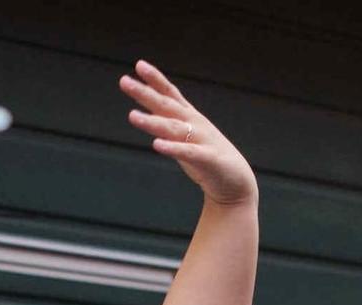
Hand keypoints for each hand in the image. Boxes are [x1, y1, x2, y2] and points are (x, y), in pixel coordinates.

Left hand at [121, 60, 256, 207]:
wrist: (237, 182)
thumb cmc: (207, 159)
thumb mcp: (185, 137)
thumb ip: (168, 123)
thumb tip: (145, 111)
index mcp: (190, 117)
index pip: (170, 94)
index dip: (155, 79)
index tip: (139, 65)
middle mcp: (195, 124)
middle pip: (166, 106)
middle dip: (145, 93)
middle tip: (124, 81)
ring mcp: (202, 140)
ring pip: (173, 128)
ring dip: (152, 122)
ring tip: (132, 116)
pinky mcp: (208, 160)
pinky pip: (187, 152)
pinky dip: (172, 148)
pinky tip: (156, 145)